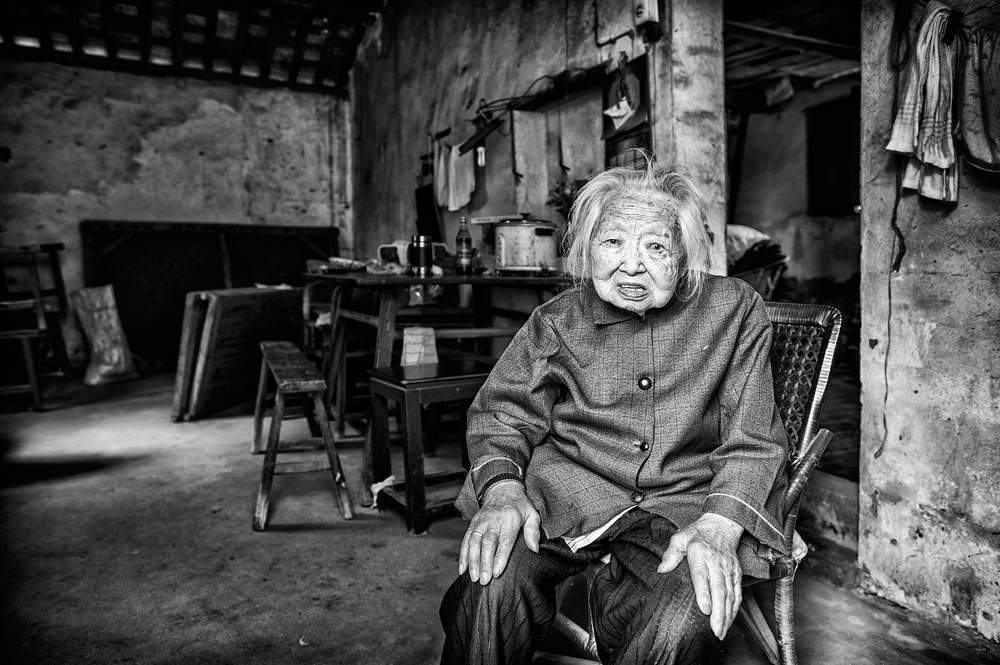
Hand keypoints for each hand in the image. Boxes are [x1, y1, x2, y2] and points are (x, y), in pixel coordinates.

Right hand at [458, 482, 539, 584]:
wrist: (502, 489)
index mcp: (510, 519)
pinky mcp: (473, 524)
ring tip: (473, 577)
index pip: (504, 540)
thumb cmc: (519, 506)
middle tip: (484, 580)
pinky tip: (462, 569)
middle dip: (484, 563)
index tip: (497, 572)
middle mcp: (493, 520)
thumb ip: (533, 531)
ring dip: (472, 561)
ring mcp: (481, 522)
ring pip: (474, 542)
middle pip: (487, 543)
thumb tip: (534, 549)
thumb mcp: (532, 514)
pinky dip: (462, 555)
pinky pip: (465, 540)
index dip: (500, 557)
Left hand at [658, 513, 743, 639]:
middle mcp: (717, 563)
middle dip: (718, 612)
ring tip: (721, 632)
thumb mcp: (680, 538)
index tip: (704, 610)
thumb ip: (671, 554)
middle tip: (716, 630)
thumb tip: (661, 569)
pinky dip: (735, 609)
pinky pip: (737, 593)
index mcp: (700, 554)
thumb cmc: (698, 533)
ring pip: (730, 595)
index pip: (702, 576)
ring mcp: (729, 569)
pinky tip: (730, 621)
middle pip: (719, 590)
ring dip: (727, 615)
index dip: (704, 594)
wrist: (722, 525)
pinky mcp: (737, 573)